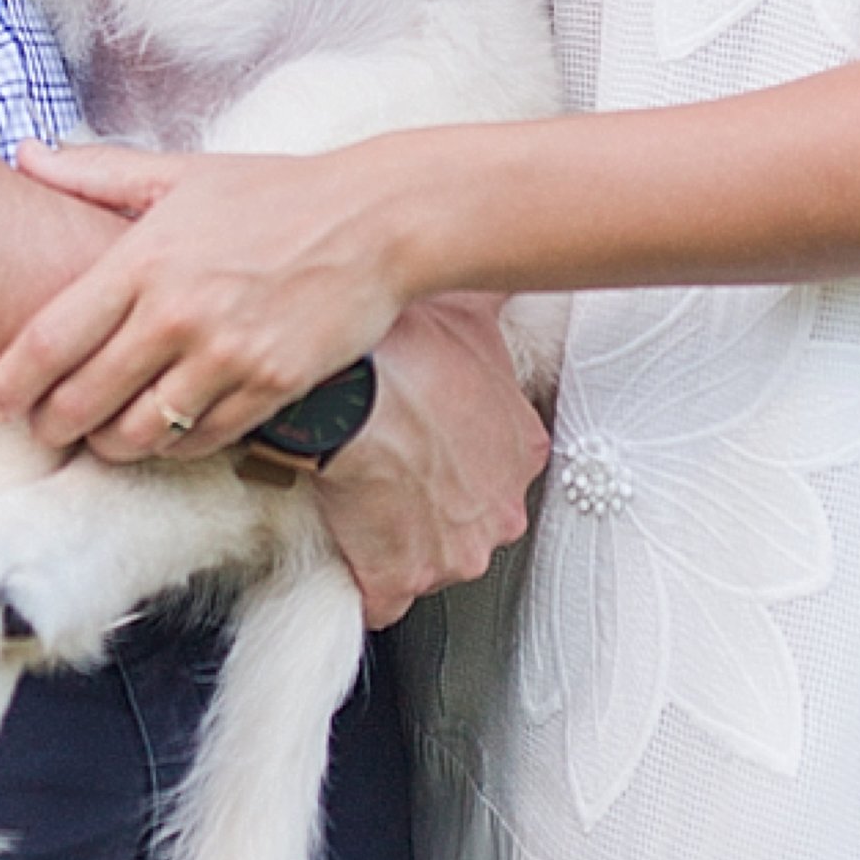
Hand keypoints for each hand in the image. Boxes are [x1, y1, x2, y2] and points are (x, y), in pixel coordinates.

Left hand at [0, 139, 417, 459]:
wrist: (376, 220)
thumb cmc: (273, 192)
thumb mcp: (180, 172)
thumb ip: (94, 173)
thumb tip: (23, 154)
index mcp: (145, 257)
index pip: (50, 339)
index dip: (11, 383)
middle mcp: (179, 312)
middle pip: (83, 401)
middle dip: (53, 425)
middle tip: (45, 427)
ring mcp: (227, 356)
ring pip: (138, 434)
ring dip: (109, 444)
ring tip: (102, 434)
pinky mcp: (271, 388)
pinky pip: (200, 441)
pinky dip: (173, 444)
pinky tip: (166, 428)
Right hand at [313, 297, 548, 628]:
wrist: (345, 393)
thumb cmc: (403, 350)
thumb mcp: (473, 309)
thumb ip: (503, 295)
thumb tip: (524, 261)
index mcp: (523, 451)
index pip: (502, 465)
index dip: (458, 450)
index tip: (427, 436)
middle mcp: (499, 512)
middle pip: (467, 520)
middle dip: (430, 501)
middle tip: (387, 465)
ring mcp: (451, 555)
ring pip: (424, 560)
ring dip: (390, 536)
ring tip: (353, 495)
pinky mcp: (397, 584)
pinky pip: (377, 598)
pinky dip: (357, 578)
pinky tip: (336, 543)